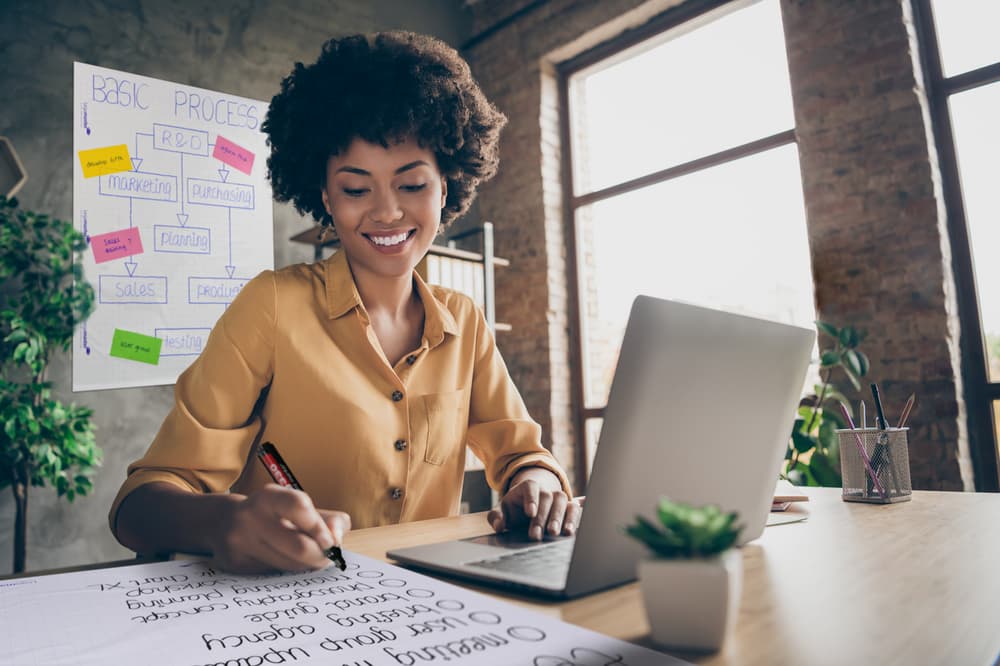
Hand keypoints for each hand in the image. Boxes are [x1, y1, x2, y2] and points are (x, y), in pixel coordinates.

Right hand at [210, 484, 350, 573]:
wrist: (223, 522)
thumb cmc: (273, 514)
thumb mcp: (299, 506)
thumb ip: (329, 519)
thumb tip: (337, 539)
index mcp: (268, 497)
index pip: (298, 506)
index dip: (319, 527)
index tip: (331, 542)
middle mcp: (250, 517)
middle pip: (298, 546)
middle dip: (320, 556)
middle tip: (328, 557)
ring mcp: (240, 542)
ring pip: (289, 565)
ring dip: (307, 566)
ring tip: (309, 558)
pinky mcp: (236, 564)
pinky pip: (274, 575)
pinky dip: (288, 571)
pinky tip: (285, 561)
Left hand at [487, 468, 580, 540]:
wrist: (530, 506)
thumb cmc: (516, 509)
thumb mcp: (503, 511)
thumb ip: (496, 517)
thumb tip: (499, 526)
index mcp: (527, 486)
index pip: (530, 487)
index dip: (531, 498)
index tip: (529, 513)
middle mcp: (545, 489)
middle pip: (546, 497)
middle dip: (541, 517)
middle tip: (536, 535)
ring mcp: (558, 497)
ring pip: (562, 500)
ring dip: (558, 517)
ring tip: (554, 533)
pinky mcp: (569, 507)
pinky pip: (574, 508)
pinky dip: (574, 518)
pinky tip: (569, 531)